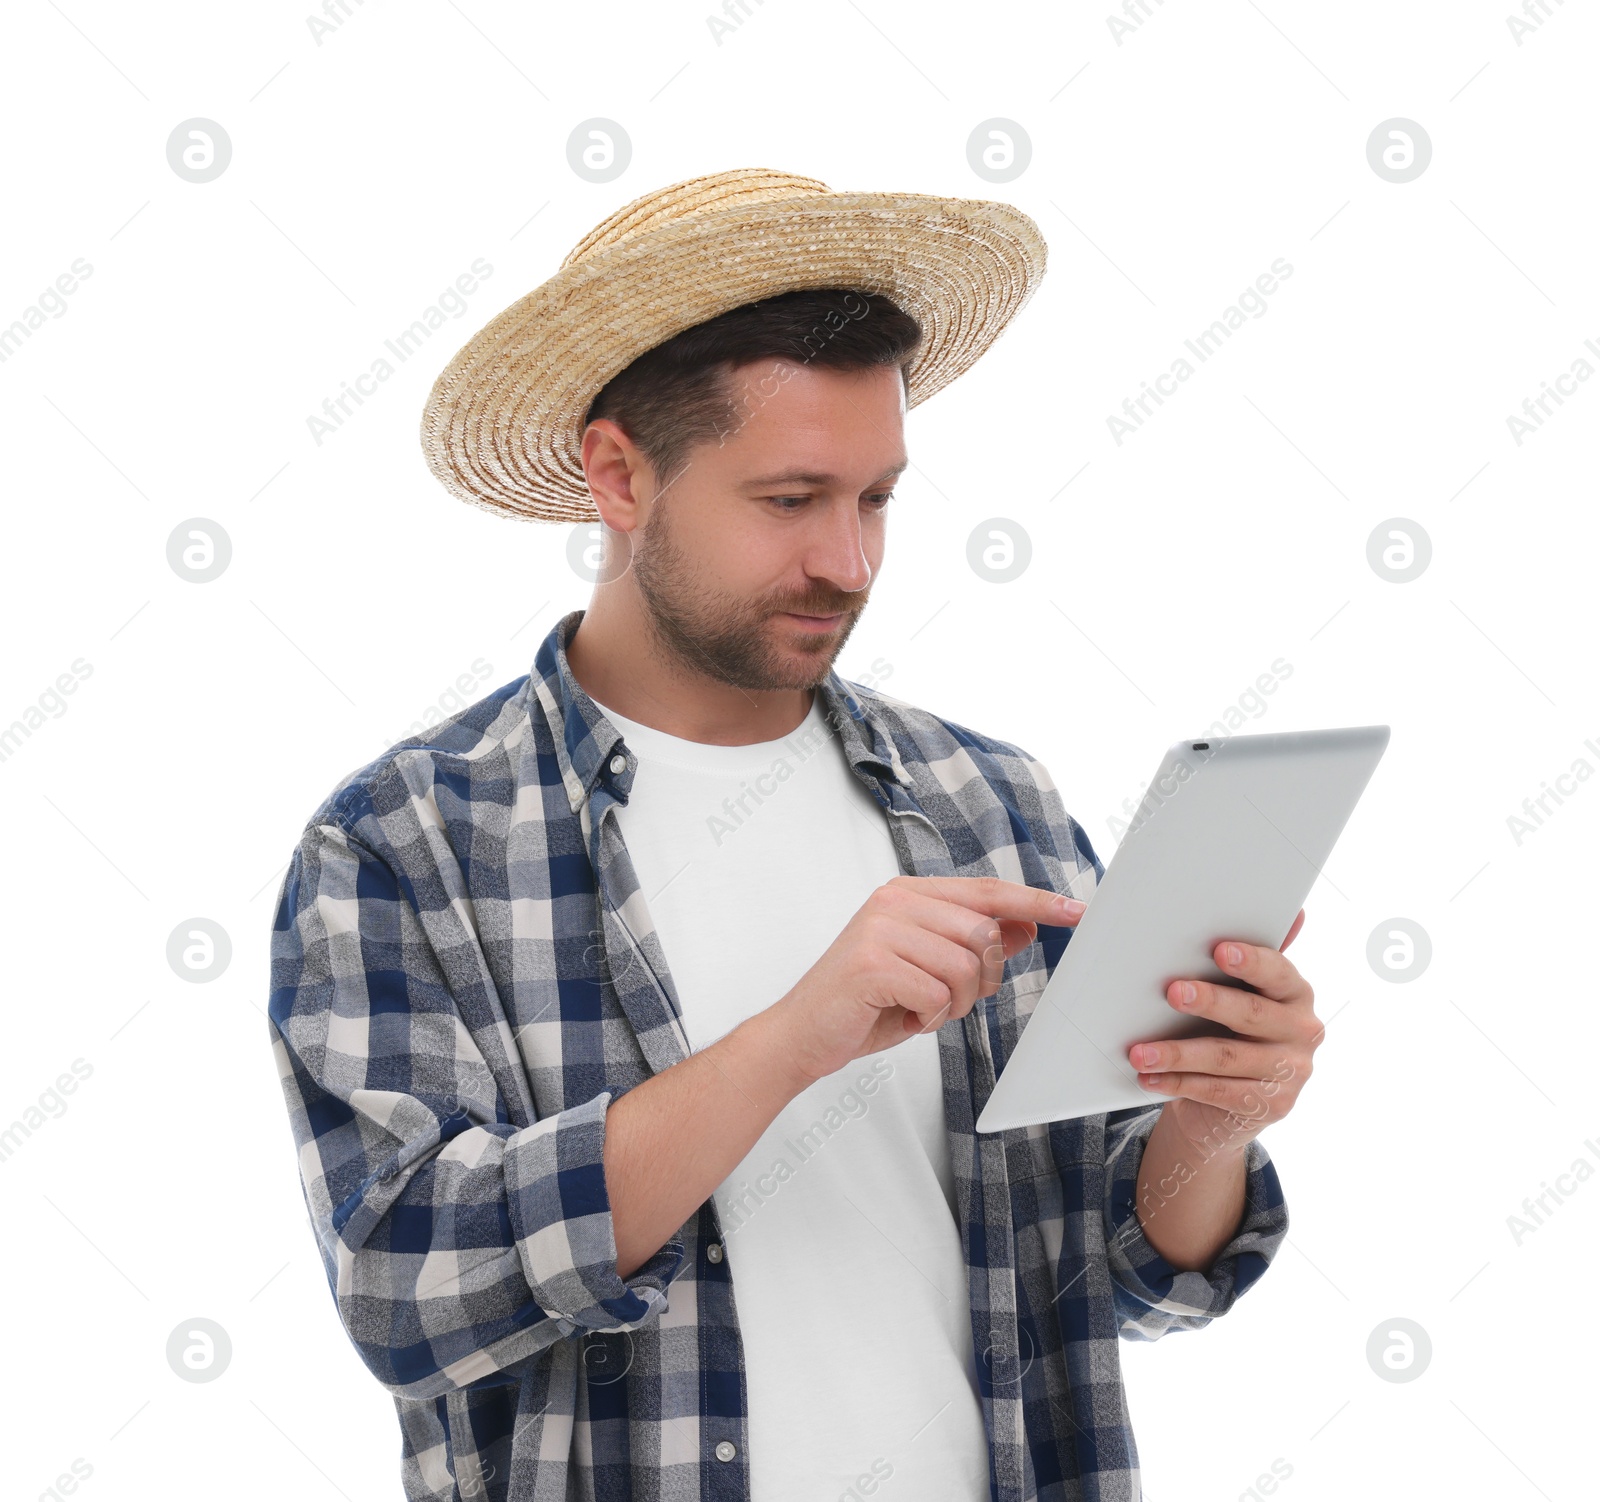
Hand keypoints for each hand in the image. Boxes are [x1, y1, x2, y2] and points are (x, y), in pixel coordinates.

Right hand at [770, 874, 1084, 1085]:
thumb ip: (970, 944)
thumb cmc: (862, 1003)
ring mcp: (881, 928)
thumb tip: (1023, 927)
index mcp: (908, 894)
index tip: (1076, 912)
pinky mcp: (872, 964)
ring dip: (954, 1004)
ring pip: (965, 967)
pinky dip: (929, 1019)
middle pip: (983, 934)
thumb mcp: (926, 970)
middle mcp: (895, 901)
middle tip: (949, 1001)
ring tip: (921, 1010)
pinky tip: (902, 1017)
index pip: (988, 891)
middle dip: (981, 980)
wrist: (800, 1034)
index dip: (1036, 902)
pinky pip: (938, 995)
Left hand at [1127, 908, 1320, 1152]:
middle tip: (1172, 992)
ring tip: (1139, 1052)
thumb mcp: (1233, 993)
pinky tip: (1149, 1077)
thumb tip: (1245, 909)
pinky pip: (1218, 1091)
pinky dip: (1179, 1083)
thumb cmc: (1226, 1029)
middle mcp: (1302, 1029)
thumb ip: (1231, 955)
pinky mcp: (1273, 1104)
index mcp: (1294, 991)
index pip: (1277, 971)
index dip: (1251, 960)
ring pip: (1227, 1057)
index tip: (1220, 950)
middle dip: (1210, 1001)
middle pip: (1252, 1014)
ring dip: (1177, 1053)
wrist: (1232, 1103)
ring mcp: (1292, 1071)